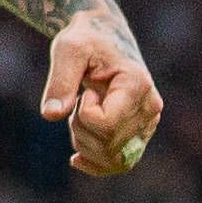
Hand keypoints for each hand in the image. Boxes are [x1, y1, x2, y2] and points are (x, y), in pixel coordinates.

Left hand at [44, 9, 159, 175]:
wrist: (104, 37)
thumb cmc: (86, 40)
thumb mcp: (68, 50)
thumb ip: (60, 81)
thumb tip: (50, 115)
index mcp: (137, 85)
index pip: (105, 124)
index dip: (83, 114)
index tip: (84, 91)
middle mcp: (150, 107)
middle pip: (108, 144)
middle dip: (80, 129)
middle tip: (77, 101)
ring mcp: (149, 123)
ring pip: (114, 159)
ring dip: (86, 145)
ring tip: (82, 116)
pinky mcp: (141, 134)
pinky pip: (122, 164)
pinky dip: (98, 165)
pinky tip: (77, 158)